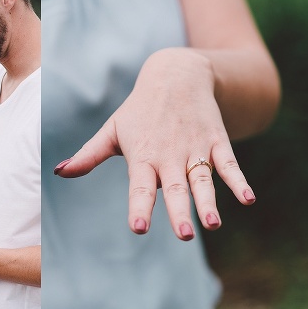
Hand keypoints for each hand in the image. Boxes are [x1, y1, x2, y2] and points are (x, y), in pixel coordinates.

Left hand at [53, 48, 255, 239]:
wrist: (176, 74)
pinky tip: (248, 199)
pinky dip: (239, 180)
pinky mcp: (216, 141)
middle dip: (179, 211)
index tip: (139, 228)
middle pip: (174, 188)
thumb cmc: (138, 110)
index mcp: (142, 157)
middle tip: (183, 234)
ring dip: (210, 201)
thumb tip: (58, 172)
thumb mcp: (111, 130)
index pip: (139, 187)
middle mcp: (169, 155)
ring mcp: (195, 148)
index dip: (139, 207)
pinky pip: (229, 163)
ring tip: (214, 223)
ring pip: (202, 179)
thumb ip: (88, 155)